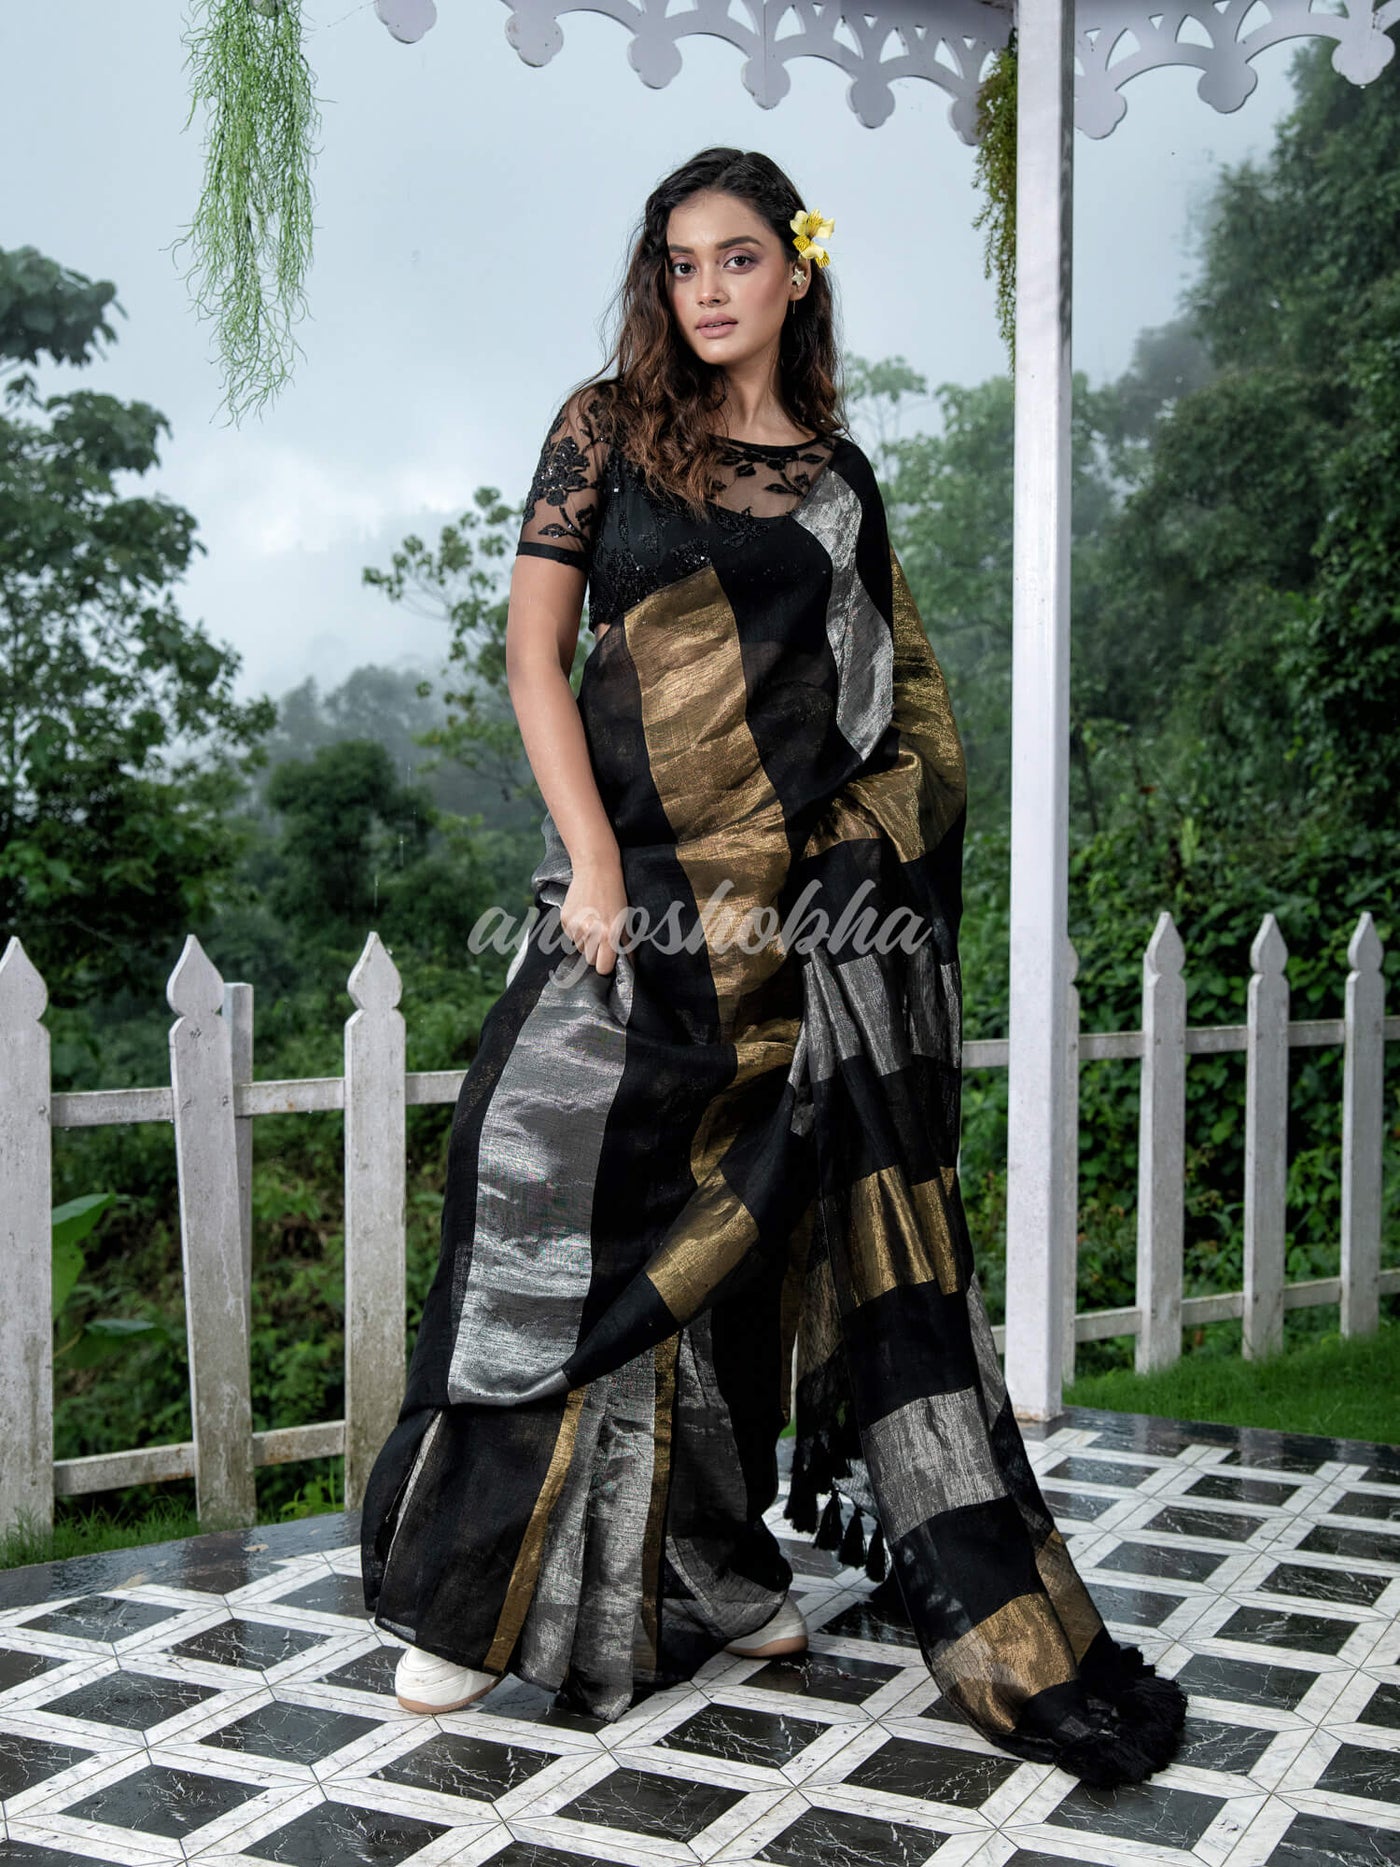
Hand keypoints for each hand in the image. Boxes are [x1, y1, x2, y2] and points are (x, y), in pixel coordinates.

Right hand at [559, 857, 628, 975]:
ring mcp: (574, 926)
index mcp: (607, 934)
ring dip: (586, 940)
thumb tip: (628, 965)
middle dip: (596, 953)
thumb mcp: (625, 920)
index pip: (602, 968)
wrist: (596, 869)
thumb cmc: (615, 894)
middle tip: (602, 937)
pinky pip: (570, 935)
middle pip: (589, 960)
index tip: (609, 958)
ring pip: (579, 947)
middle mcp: (589, 932)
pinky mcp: (564, 919)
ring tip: (593, 921)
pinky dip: (577, 930)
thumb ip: (626, 944)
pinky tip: (584, 914)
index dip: (606, 964)